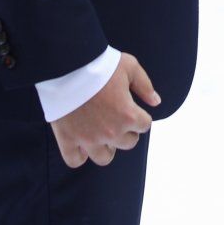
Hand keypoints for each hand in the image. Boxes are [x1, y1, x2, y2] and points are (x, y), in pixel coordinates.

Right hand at [49, 52, 159, 168]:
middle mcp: (111, 132)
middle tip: (117, 118)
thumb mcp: (129, 66)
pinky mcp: (67, 139)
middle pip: (128, 142)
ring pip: (105, 157)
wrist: (68, 64)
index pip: (145, 125)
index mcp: (128, 115)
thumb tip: (156, 102)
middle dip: (126, 131)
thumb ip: (145, 85)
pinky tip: (82, 145)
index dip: (140, 116)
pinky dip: (79, 155)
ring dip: (107, 148)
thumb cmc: (100, 64)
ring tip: (102, 135)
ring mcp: (88, 138)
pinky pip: (75, 160)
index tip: (131, 108)